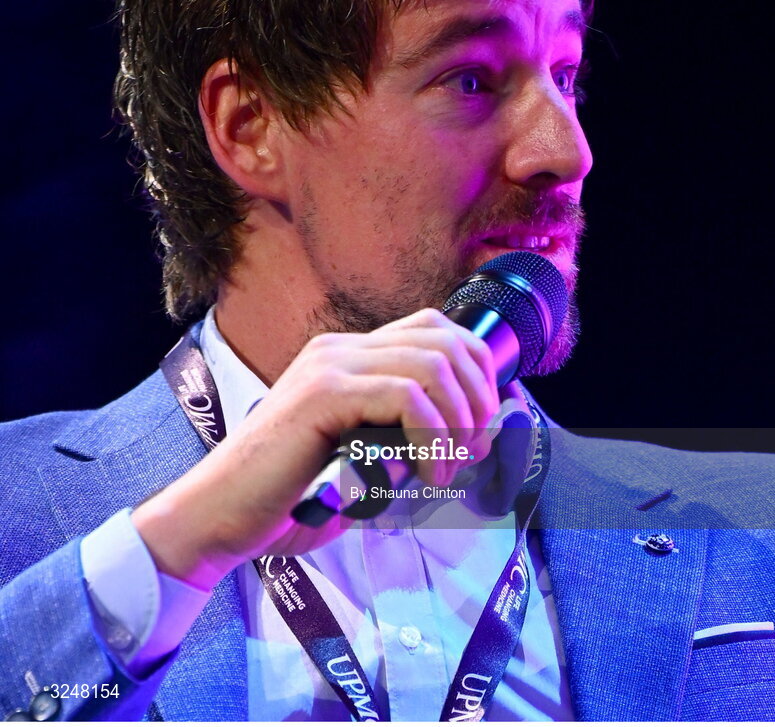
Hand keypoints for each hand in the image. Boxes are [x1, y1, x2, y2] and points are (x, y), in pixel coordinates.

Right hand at [132, 308, 498, 588]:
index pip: (435, 328)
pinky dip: (432, 440)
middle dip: (477, 397)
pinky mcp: (323, 395)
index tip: (483, 423)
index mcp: (348, 356)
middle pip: (443, 340)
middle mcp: (340, 349)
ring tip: (450, 467)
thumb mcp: (368, 462)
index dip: (475, 368)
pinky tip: (426, 477)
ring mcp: (330, 366)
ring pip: (431, 366)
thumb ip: (413, 443)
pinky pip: (405, 398)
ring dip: (458, 421)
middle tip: (473, 451)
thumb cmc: (291, 498)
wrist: (219, 516)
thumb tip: (480, 436)